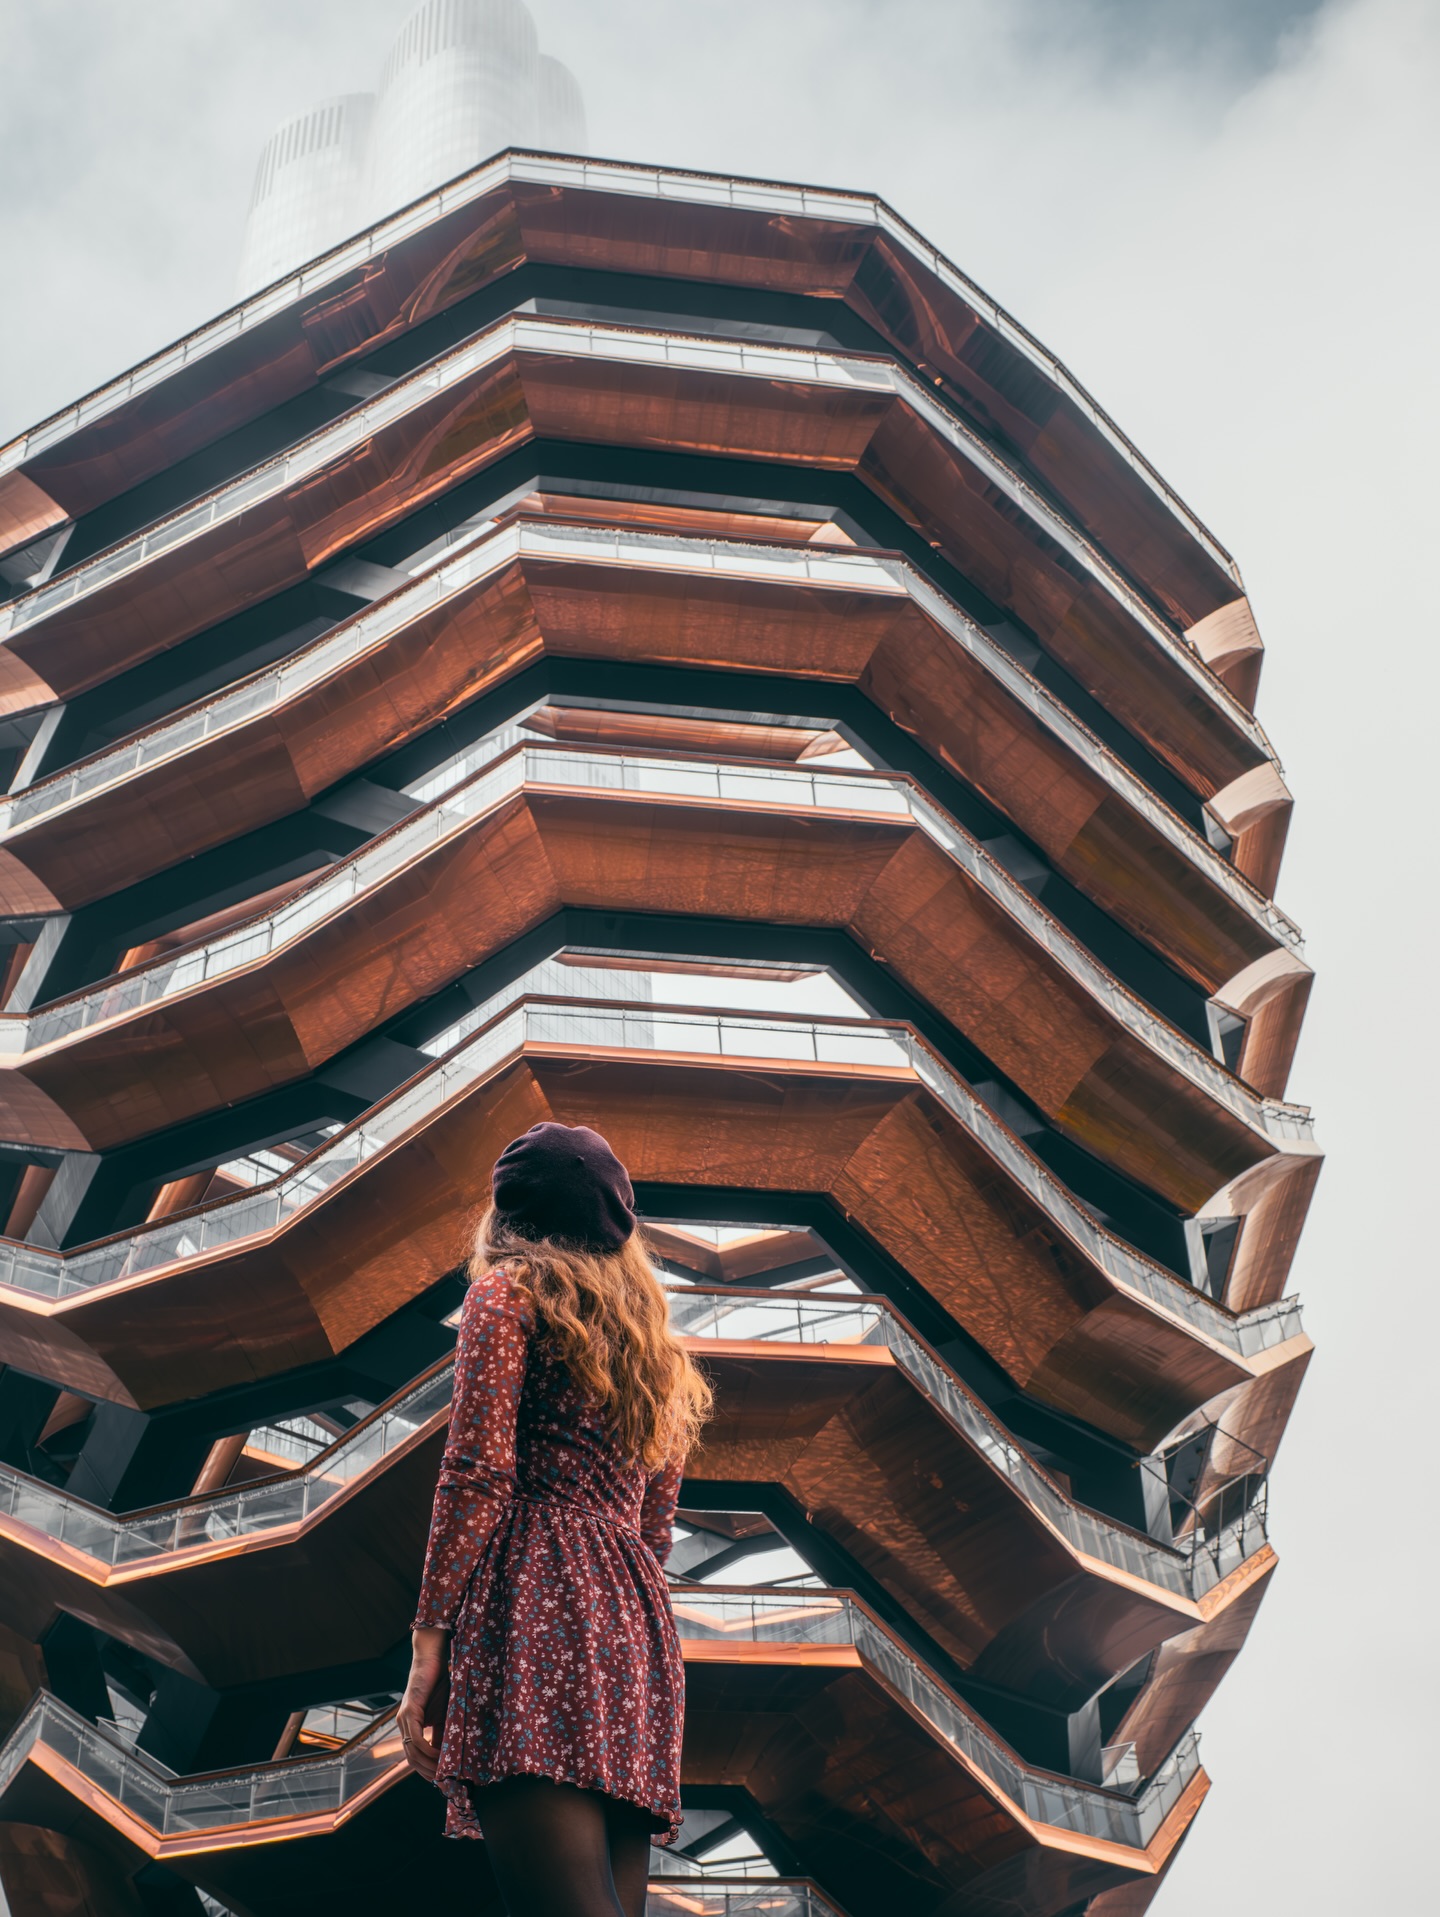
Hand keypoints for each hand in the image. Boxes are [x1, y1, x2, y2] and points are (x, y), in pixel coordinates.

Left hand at [397, 1628, 449, 1780]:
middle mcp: (403, 1724)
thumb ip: (442, 1733)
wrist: (432, 1658)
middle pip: (411, 1759)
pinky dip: (427, 1751)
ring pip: (412, 1752)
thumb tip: (447, 1756)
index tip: (442, 1780)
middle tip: (445, 1782)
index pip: (414, 1756)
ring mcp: (404, 1719)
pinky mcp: (409, 1712)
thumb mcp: (444, 1714)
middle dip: (428, 1773)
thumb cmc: (439, 1683)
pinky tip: (440, 1756)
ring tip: (445, 1772)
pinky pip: (416, 1739)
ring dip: (429, 1765)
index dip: (427, 1770)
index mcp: (410, 1725)